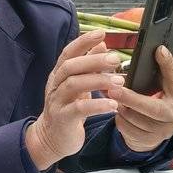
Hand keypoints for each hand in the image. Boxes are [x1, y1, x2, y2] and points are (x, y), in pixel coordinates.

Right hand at [25, 29, 121, 170]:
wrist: (52, 138)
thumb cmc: (69, 108)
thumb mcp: (79, 85)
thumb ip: (89, 66)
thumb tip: (102, 44)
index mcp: (59, 75)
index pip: (68, 53)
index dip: (83, 42)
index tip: (102, 33)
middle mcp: (55, 85)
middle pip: (70, 66)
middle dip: (93, 60)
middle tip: (116, 59)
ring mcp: (57, 102)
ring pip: (74, 85)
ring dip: (98, 81)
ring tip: (119, 82)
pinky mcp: (63, 119)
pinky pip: (79, 109)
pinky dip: (97, 105)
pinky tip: (113, 104)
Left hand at [107, 45, 172, 151]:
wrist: (158, 132)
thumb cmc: (160, 100)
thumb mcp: (166, 85)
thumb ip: (164, 68)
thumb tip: (161, 45)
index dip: (168, 64)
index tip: (159, 50)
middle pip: (151, 107)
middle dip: (130, 98)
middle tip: (112, 89)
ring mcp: (162, 131)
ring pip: (134, 119)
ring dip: (121, 107)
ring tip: (115, 98)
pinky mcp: (147, 141)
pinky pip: (127, 128)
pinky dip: (120, 119)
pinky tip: (120, 111)